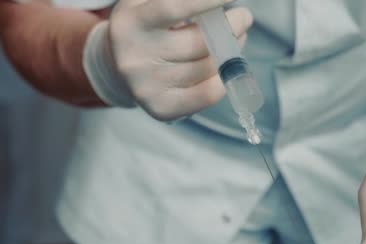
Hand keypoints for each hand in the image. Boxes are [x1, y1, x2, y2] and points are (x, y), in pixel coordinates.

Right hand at [83, 0, 252, 120]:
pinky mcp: (162, 108)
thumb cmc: (145, 26)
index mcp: (130, 22)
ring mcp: (147, 86)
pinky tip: (226, 65)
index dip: (207, 1)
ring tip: (237, 38)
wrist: (119, 67)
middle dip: (230, 28)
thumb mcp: (147, 2)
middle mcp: (135, 57)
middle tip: (244, 17)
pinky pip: (207, 94)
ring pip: (207, 67)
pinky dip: (225, 78)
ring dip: (231, 52)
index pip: (174, 8)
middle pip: (198, 43)